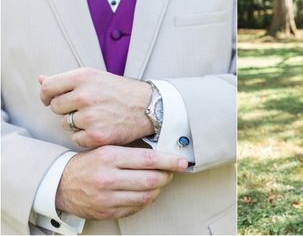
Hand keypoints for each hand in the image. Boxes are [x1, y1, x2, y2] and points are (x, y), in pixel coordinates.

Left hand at [39, 67, 153, 147]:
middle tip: (86, 108)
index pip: (47, 87)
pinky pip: (76, 139)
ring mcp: (90, 116)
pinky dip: (85, 137)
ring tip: (96, 117)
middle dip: (66, 110)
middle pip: (56, 108)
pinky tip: (100, 128)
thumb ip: (66, 80)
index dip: (47, 95)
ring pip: (65, 124)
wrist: (149, 106)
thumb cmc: (121, 91)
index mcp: (83, 77)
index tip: (53, 99)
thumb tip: (40, 80)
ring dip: (76, 124)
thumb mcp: (95, 77)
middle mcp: (85, 95)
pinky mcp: (96, 135)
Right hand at [55, 146, 187, 218]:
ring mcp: (107, 197)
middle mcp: (108, 178)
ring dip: (158, 189)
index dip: (169, 161)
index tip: (182, 162)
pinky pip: (136, 207)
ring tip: (159, 182)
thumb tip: (162, 154)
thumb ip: (131, 152)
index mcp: (109, 157)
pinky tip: (145, 192)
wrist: (60, 184)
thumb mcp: (106, 149)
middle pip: (151, 180)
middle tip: (171, 172)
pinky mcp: (107, 212)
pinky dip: (146, 200)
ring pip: (146, 196)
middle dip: (167, 176)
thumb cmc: (88, 163)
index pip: (148, 159)